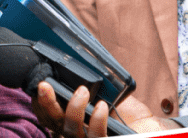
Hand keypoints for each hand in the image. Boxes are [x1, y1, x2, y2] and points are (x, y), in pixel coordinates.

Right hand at [32, 81, 179, 136]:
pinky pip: (96, 136)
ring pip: (70, 131)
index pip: (46, 114)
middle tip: (45, 85)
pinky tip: (102, 107)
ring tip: (82, 91)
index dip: (39, 101)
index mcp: (69, 119)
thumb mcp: (102, 91)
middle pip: (53, 122)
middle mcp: (75, 132)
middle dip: (46, 103)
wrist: (148, 126)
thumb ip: (86, 82)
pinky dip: (98, 120)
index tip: (39, 84)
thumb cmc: (124, 109)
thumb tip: (73, 57)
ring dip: (73, 109)